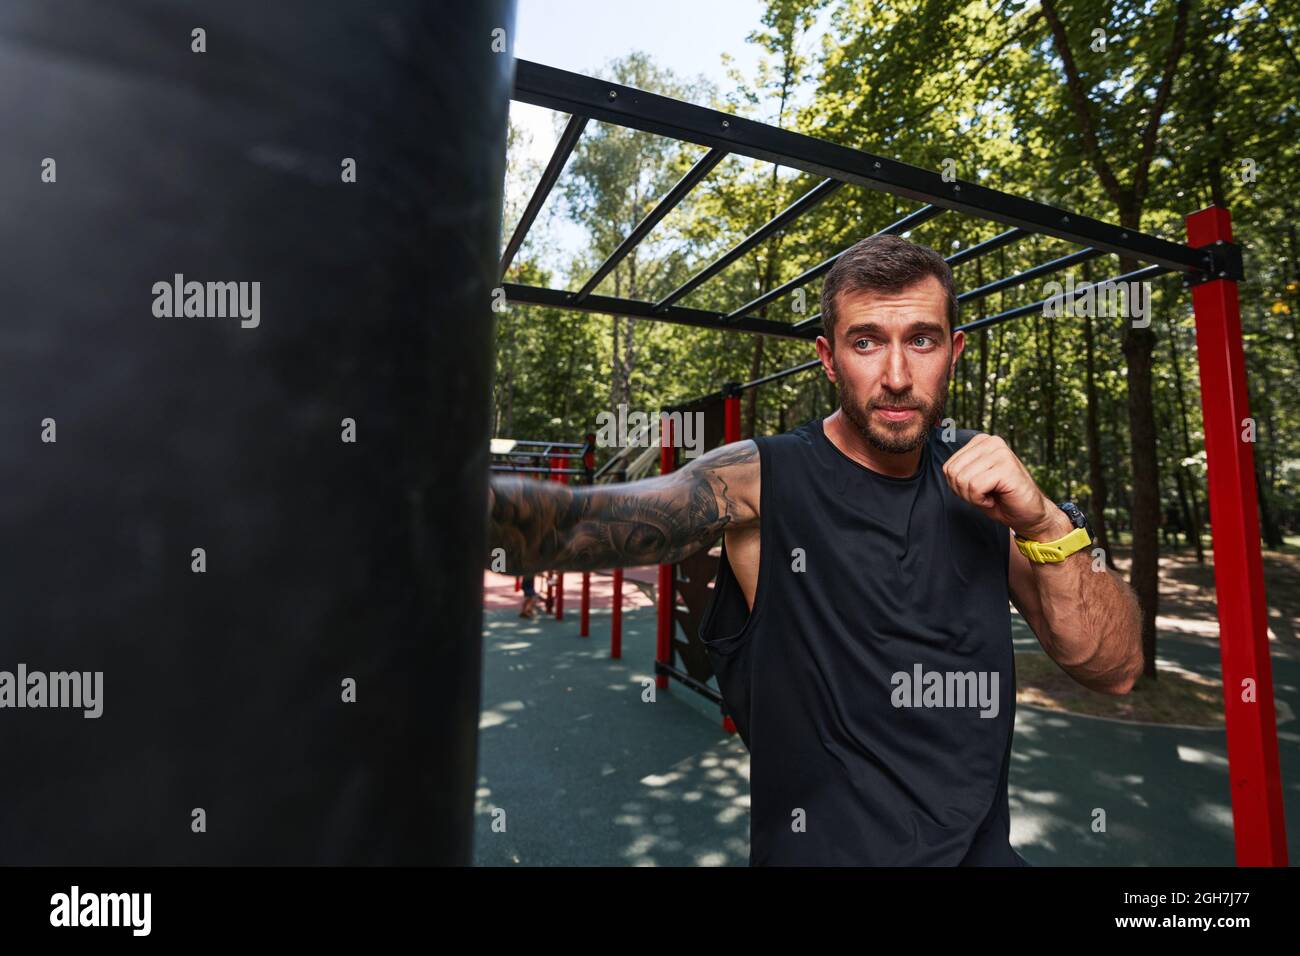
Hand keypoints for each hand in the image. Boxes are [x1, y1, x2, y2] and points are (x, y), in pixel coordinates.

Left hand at [941, 434, 1071, 539]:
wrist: (1029, 515)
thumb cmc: (1000, 499)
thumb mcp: (972, 481)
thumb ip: (958, 470)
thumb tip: (944, 467)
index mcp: (981, 442)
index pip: (948, 467)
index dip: (958, 487)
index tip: (979, 490)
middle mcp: (991, 442)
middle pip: (953, 473)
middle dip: (964, 492)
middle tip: (986, 495)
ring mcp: (1000, 452)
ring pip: (963, 480)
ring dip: (974, 497)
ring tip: (992, 495)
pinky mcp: (1006, 466)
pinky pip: (975, 487)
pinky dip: (982, 500)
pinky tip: (998, 498)